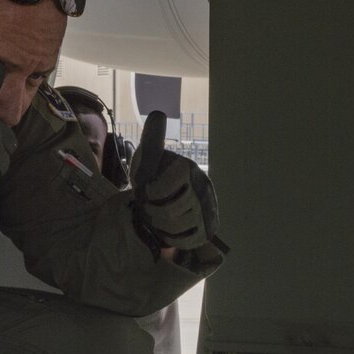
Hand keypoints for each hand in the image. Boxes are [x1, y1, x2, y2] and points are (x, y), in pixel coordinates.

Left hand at [130, 111, 219, 253]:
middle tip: (148, 208)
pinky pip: (187, 240)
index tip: (146, 189)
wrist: (163, 199)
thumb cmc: (154, 176)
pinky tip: (168, 229)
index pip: (162, 190)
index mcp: (187, 169)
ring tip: (157, 218)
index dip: (151, 193)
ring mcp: (206, 210)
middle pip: (170, 212)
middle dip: (153, 212)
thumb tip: (158, 113)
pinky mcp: (207, 229)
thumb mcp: (148, 157)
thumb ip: (152, 139)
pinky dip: (173, 238)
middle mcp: (202, 188)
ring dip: (160, 226)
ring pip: (177, 227)